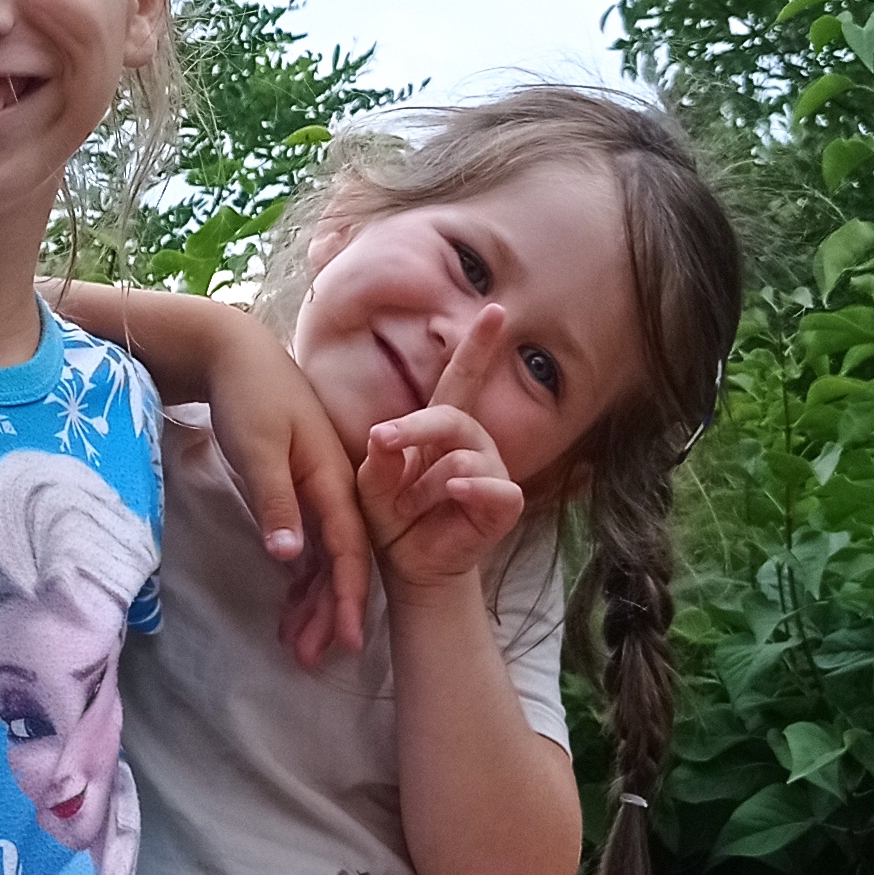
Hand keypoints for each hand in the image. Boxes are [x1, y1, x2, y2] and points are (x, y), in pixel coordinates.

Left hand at [192, 304, 371, 664]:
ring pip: (325, 554)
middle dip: (328, 611)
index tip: (346, 641)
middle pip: (340, 560)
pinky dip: (302, 574)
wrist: (235, 352)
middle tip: (311, 659)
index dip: (346, 597)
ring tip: (299, 644)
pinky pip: (310, 539)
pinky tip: (293, 602)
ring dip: (314, 598)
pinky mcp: (300, 486)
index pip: (348, 550)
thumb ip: (276, 502)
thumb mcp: (258, 448)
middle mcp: (335, 487)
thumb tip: (292, 557)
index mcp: (333, 479)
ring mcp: (319, 487)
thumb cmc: (248, 396)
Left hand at [359, 304, 529, 586]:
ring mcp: (492, 472)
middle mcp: (473, 442)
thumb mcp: (370, 484)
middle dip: (414, 430)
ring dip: (425, 485)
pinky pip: (496, 488)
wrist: (409, 565)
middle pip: (452, 417)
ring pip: (463, 458)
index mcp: (443, 426)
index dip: (479, 345)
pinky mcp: (503, 504)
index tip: (495, 309)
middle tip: (383, 442)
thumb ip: (376, 460)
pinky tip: (452, 494)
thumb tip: (383, 436)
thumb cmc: (391, 517)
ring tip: (409, 508)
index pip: (464, 377)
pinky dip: (471, 490)